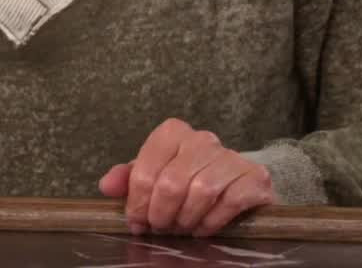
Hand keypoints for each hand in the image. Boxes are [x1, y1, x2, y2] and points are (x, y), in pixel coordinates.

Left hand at [98, 118, 275, 236]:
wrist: (236, 186)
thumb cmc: (187, 181)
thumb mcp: (154, 176)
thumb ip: (128, 179)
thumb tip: (106, 186)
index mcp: (173, 133)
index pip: (145, 169)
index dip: (137, 201)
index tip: (137, 221)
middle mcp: (203, 139)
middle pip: (172, 182)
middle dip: (161, 213)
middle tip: (160, 228)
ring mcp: (232, 157)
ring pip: (202, 191)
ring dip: (187, 218)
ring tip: (182, 228)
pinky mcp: (255, 177)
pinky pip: (231, 201)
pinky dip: (213, 221)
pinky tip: (204, 228)